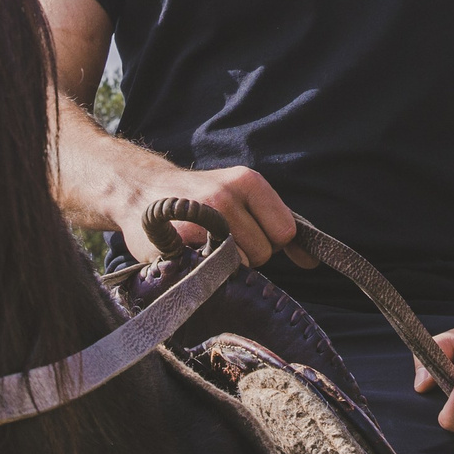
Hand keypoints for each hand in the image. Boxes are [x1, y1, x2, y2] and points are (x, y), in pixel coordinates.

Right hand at [118, 163, 313, 269]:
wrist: (141, 191)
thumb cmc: (200, 200)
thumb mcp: (241, 197)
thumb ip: (276, 225)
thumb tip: (312, 262)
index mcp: (248, 181)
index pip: (285, 231)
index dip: (270, 240)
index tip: (248, 234)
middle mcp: (226, 196)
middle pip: (265, 252)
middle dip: (248, 253)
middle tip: (220, 238)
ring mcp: (201, 218)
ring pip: (241, 265)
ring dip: (226, 264)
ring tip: (204, 245)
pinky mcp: (181, 240)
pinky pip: (213, 272)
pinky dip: (206, 271)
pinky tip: (192, 253)